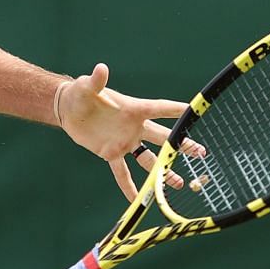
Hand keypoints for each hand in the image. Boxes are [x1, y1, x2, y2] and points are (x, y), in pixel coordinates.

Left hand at [54, 64, 203, 200]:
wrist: (69, 110)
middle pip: (163, 137)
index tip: (196, 110)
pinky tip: (138, 200)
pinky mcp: (111, 153)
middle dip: (181, 145)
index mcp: (134, 109)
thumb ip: (97, 81)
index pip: (160, 108)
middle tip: (200, 153)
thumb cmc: (81, 93)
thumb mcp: (87, 87)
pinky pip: (122, 172)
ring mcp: (125, 141)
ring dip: (163, 170)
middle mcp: (134, 127)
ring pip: (149, 158)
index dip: (177, 109)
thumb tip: (100, 69)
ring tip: (179, 183)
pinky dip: (128, 186)